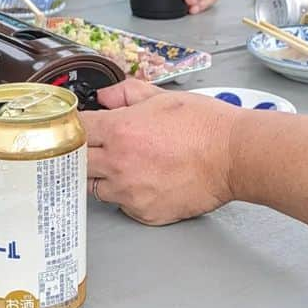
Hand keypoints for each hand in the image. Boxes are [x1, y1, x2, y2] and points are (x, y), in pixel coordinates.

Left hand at [83, 79, 235, 224]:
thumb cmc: (205, 126)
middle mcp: (118, 163)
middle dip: (81, 155)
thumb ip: (127, 94)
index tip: (76, 129)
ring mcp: (129, 192)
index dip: (73, 128)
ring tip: (127, 167)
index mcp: (119, 130)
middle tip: (95, 151)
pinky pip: (122, 206)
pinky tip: (146, 183)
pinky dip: (128, 197)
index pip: (74, 130)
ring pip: (95, 188)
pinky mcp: (143, 212)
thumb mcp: (163, 98)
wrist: (234, 157)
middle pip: (75, 164)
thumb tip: (105, 96)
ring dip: (103, 178)